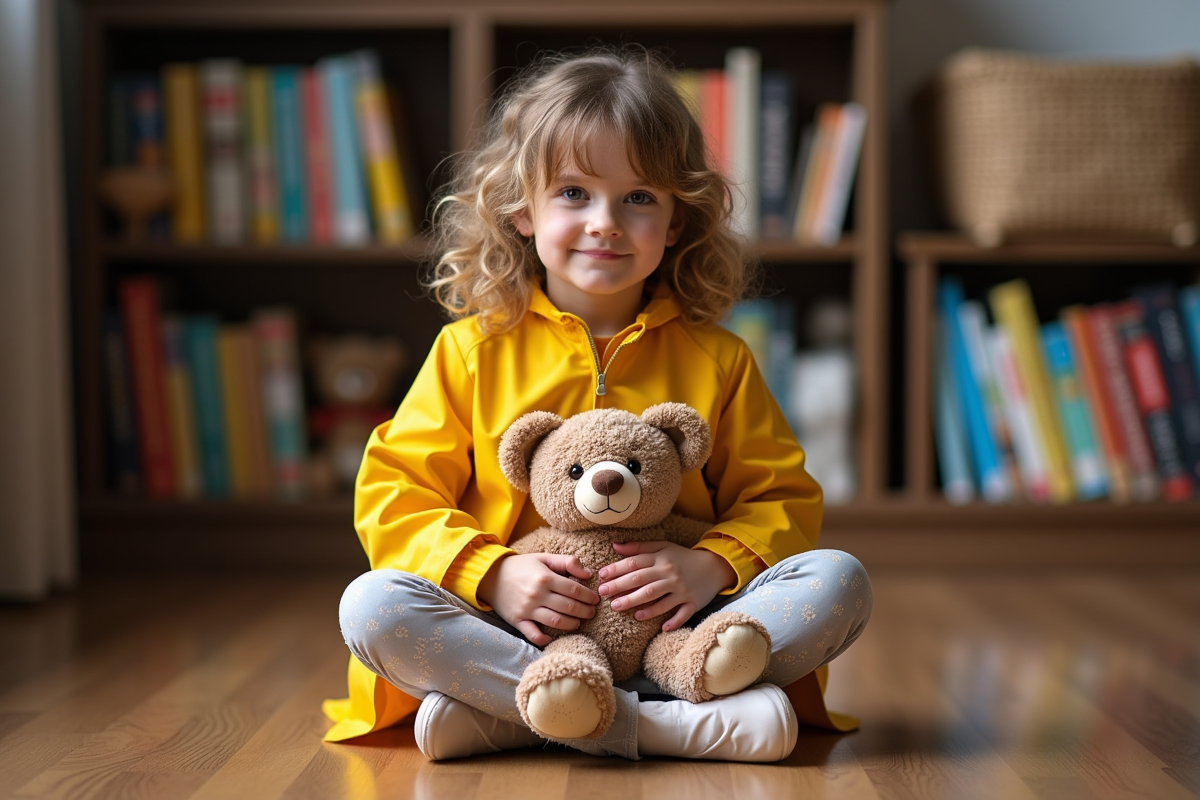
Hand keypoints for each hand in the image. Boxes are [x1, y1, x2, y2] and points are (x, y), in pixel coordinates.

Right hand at [477, 553, 599, 646]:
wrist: (491, 576)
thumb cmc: (521, 566)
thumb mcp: (543, 558)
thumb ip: (567, 562)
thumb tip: (587, 573)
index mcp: (544, 578)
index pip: (573, 589)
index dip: (588, 595)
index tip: (596, 599)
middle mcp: (537, 595)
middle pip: (568, 607)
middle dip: (585, 611)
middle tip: (592, 612)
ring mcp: (527, 609)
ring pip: (555, 621)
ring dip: (571, 624)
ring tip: (578, 622)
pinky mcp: (517, 620)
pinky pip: (532, 634)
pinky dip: (544, 638)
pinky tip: (553, 637)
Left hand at [596, 542, 736, 631]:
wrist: (714, 566)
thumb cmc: (682, 558)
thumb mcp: (663, 547)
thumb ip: (639, 547)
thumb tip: (615, 546)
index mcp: (661, 559)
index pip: (635, 563)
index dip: (617, 569)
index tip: (601, 576)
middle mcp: (670, 574)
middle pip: (642, 581)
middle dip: (621, 588)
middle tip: (603, 595)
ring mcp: (681, 590)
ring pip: (657, 598)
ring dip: (638, 604)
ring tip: (619, 608)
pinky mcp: (693, 603)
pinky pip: (682, 614)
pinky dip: (673, 621)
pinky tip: (662, 627)